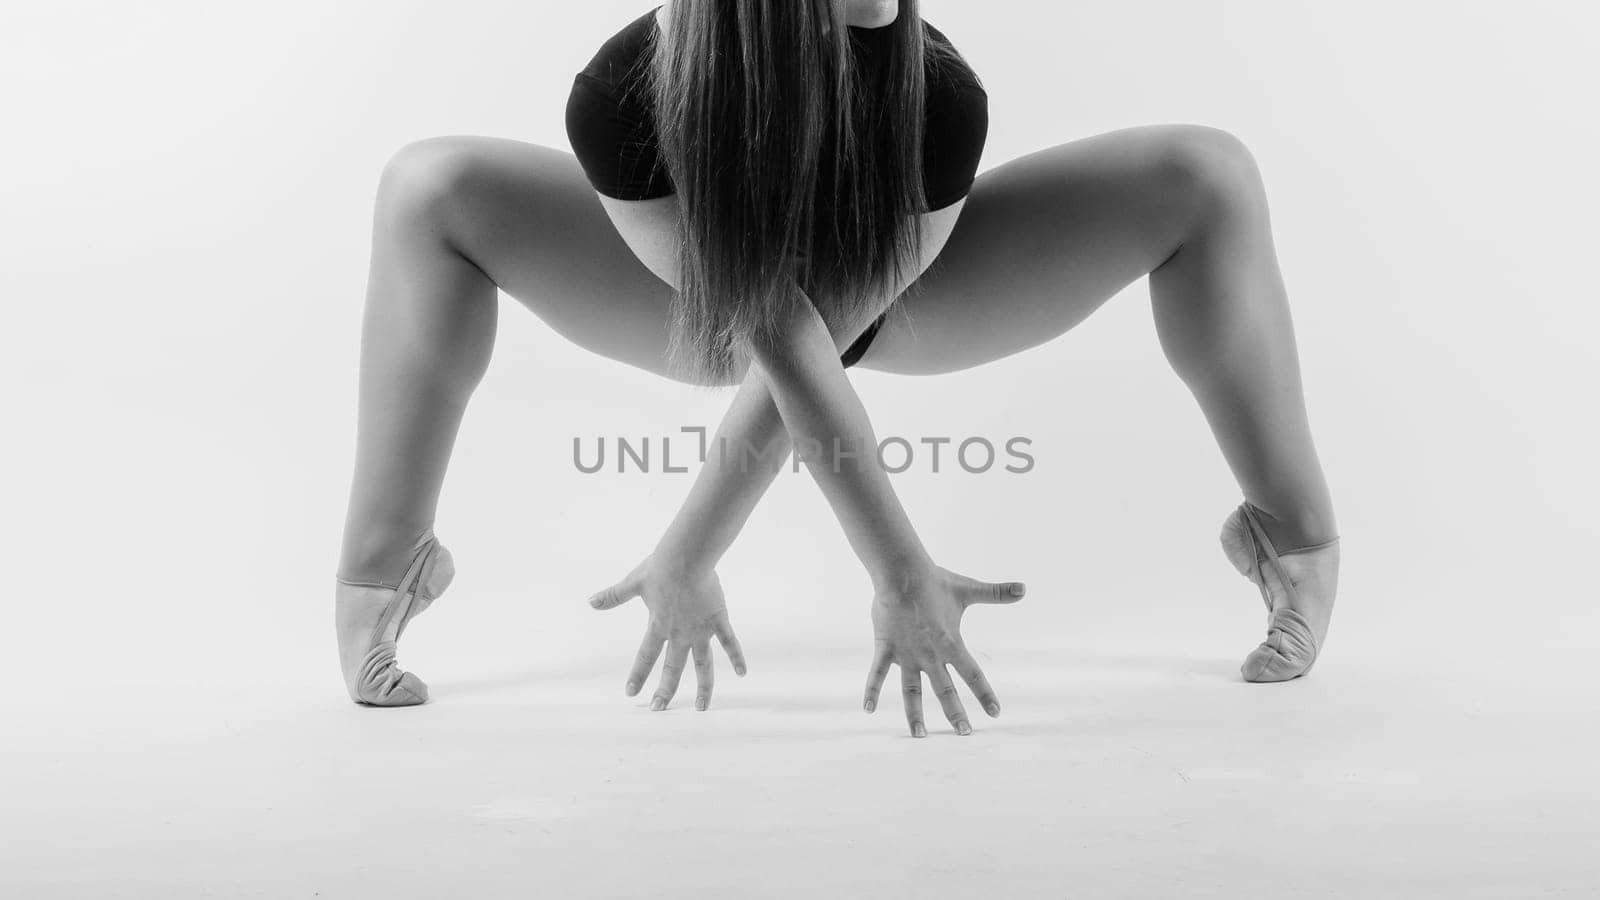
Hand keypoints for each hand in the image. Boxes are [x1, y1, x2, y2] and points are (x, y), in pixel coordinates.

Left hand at [589, 555, 747, 710]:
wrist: (686, 558)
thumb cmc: (660, 567)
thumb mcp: (633, 582)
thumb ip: (614, 595)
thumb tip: (590, 602)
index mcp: (659, 625)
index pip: (645, 657)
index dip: (638, 675)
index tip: (630, 693)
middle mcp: (680, 633)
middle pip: (672, 669)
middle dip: (664, 691)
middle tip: (658, 709)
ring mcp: (700, 629)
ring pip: (703, 666)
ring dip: (703, 688)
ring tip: (702, 708)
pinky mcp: (718, 620)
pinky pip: (730, 643)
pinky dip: (737, 658)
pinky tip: (742, 673)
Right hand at [863, 565, 1024, 736]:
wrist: (903, 572)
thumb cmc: (935, 580)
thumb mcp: (968, 589)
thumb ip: (996, 593)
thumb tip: (1024, 588)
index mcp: (951, 643)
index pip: (973, 674)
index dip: (985, 694)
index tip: (995, 713)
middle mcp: (931, 654)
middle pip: (945, 690)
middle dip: (955, 713)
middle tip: (965, 733)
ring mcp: (907, 654)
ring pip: (912, 691)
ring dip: (915, 713)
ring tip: (920, 735)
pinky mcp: (886, 648)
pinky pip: (877, 673)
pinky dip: (871, 691)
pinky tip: (868, 710)